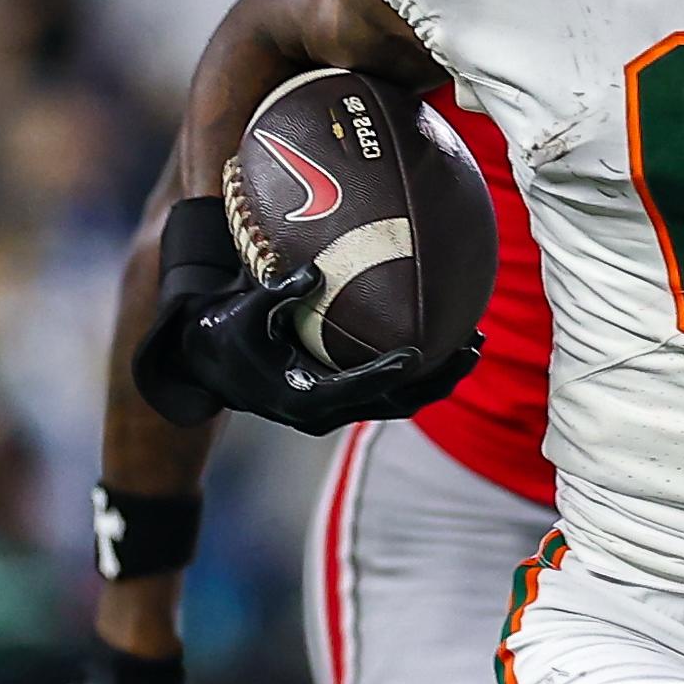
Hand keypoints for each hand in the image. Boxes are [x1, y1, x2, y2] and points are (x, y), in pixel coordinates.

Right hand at [140, 267, 478, 434]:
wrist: (210, 365)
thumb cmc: (226, 334)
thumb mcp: (245, 311)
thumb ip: (280, 292)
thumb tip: (317, 271)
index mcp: (303, 397)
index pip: (355, 389)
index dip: (387, 374)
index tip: (416, 353)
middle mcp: (327, 413)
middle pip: (397, 404)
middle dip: (438, 379)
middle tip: (471, 347)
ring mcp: (340, 410)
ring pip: (402, 401)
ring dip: (439, 377)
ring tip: (473, 344)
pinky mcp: (346, 399)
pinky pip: (393, 389)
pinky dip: (421, 370)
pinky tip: (444, 338)